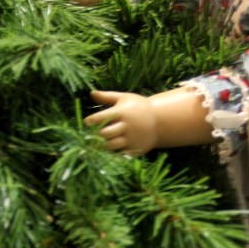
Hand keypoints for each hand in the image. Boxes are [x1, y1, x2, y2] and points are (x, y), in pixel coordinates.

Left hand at [85, 86, 214, 153]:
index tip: (87, 123)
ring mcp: (132, 139)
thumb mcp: (125, 98)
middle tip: (88, 136)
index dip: (91, 121)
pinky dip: (111, 153)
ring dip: (100, 146)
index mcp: (122, 112)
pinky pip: (119, 154)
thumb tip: (91, 93)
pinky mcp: (135, 149)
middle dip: (94, 135)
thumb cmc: (139, 107)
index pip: (101, 118)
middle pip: (104, 133)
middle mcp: (127, 126)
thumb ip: (108, 97)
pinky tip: (106, 150)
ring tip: (95, 143)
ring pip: (110, 146)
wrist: (161, 121)